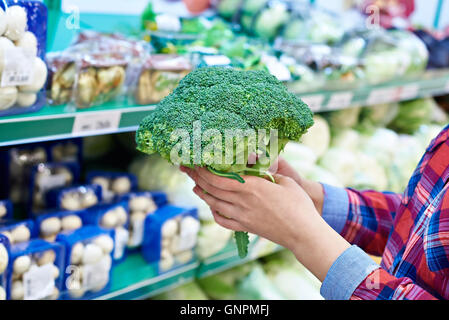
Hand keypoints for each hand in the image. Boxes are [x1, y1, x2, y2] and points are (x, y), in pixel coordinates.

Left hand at [180, 166, 349, 281]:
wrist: (303, 234)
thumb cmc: (299, 206)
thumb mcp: (285, 182)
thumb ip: (268, 174)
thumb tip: (257, 168)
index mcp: (251, 187)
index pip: (219, 178)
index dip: (204, 170)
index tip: (196, 162)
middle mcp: (242, 202)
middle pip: (212, 189)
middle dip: (198, 178)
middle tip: (188, 170)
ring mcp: (242, 217)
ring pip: (214, 204)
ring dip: (202, 194)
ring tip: (195, 186)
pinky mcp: (246, 227)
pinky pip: (223, 221)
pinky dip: (214, 213)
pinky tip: (212, 208)